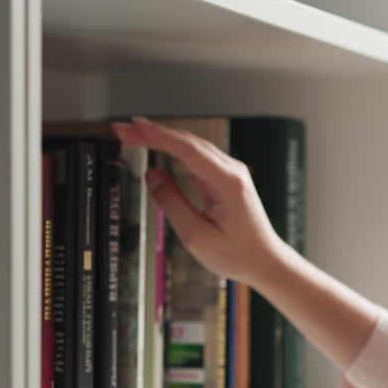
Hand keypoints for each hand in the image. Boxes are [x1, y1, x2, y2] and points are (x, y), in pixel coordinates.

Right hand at [111, 116, 286, 285]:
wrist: (265, 261)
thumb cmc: (237, 254)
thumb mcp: (196, 235)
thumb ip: (172, 203)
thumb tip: (152, 175)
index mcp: (227, 182)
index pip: (187, 149)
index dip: (156, 135)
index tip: (132, 126)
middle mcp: (232, 171)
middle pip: (188, 142)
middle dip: (153, 133)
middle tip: (122, 131)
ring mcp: (232, 173)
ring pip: (193, 146)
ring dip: (162, 138)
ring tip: (133, 136)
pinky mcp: (227, 178)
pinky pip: (198, 156)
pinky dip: (175, 148)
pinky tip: (158, 146)